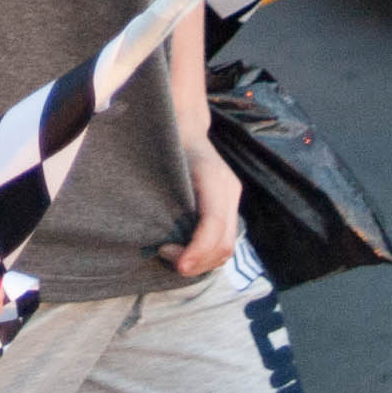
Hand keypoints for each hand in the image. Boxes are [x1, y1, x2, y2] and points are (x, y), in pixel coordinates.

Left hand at [159, 146, 241, 278]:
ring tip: (175, 256)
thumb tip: (158, 238)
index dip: (198, 250)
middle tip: (165, 254)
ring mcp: (233, 199)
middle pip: (224, 243)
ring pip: (227, 247)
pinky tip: (186, 252)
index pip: (213, 223)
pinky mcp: (230, 207)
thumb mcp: (161, 167)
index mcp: (213, 177)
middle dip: (197, 261)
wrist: (184, 127)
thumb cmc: (166, 145)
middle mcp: (229, 189)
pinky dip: (206, 254)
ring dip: (202, 262)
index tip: (178, 265)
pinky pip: (225, 241)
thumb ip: (162, 198)